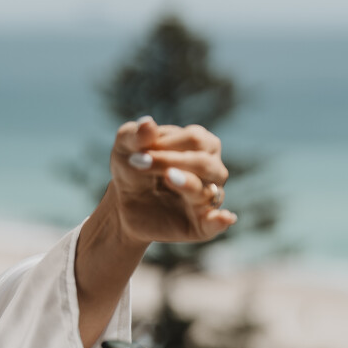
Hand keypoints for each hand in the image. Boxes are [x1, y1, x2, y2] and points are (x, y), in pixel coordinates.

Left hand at [110, 115, 236, 247]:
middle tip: (140, 162)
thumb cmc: (132, 167)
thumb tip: (147, 123)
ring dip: (188, 184)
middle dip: (171, 162)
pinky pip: (215, 224)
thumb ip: (134, 136)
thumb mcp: (125, 148)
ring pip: (208, 191)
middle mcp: (212, 170)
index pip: (195, 139)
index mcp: (201, 144)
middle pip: (205, 163)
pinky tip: (223, 218)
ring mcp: (208, 198)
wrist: (124, 203)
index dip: (166, 144)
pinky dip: (220, 221)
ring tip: (169, 177)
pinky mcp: (200, 225)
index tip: (136, 153)